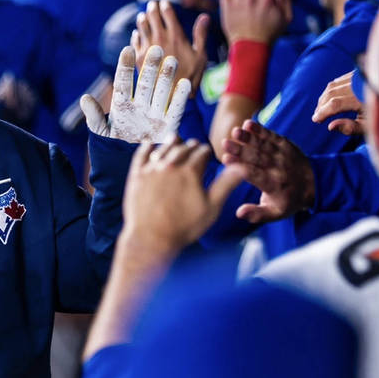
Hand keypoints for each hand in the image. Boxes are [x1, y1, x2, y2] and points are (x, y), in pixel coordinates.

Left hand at [81, 45, 190, 142]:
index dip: (125, 67)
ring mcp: (155, 114)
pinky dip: (180, 98)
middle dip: (150, 67)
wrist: (127, 162)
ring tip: (171, 60)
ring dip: (166, 77)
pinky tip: (185, 83)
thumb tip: (85, 98)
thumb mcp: (101, 131)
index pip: (123, 83)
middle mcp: (140, 106)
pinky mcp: (168, 125)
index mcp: (122, 105)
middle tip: (156, 49)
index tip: (127, 50)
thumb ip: (94, 115)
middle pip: (145, 83)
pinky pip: (175, 110)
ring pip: (161, 92)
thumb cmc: (112, 144)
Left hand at [123, 138, 243, 249]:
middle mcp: (170, 166)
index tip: (207, 152)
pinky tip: (149, 144)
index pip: (201, 152)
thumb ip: (226, 184)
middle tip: (193, 146)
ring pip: (163, 148)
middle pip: (183, 148)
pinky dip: (146, 147)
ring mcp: (151, 170)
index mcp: (190, 172)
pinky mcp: (136, 176)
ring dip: (171, 143)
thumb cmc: (184, 227)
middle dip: (191, 146)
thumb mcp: (211, 207)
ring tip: (175, 139)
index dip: (206, 151)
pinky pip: (140, 155)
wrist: (152, 238)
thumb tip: (242, 167)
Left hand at [132, 0, 209, 91]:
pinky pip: (134, 41)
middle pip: (152, 17)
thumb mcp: (201, 55)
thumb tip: (205, 16)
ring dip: (142, 19)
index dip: (164, 6)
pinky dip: (136, 35)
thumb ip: (201, 34)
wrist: (172, 95)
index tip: (163, 2)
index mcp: (176, 35)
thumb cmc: (190, 76)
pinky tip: (137, 34)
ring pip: (141, 27)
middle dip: (152, 9)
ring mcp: (147, 47)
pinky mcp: (138, 58)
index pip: (167, 13)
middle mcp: (160, 39)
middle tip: (152, 5)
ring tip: (143, 16)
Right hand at [221, 120, 314, 222]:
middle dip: (241, 150)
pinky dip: (261, 130)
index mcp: (273, 185)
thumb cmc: (288, 200)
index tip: (226, 160)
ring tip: (235, 131)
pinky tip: (248, 124)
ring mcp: (283, 155)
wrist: (315, 184)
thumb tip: (238, 213)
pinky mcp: (285, 145)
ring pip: (264, 145)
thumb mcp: (275, 213)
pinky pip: (272, 136)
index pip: (254, 175)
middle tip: (225, 143)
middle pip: (257, 158)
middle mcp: (279, 169)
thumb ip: (256, 214)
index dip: (240, 167)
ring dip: (249, 137)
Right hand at [312, 71, 363, 135]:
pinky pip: (340, 80)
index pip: (333, 105)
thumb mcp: (369, 125)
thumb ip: (350, 127)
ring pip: (333, 85)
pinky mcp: (359, 73)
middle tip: (317, 116)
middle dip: (321, 105)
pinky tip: (331, 97)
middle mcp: (357, 85)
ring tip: (322, 107)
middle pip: (331, 94)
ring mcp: (358, 77)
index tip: (316, 120)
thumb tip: (330, 127)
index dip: (322, 113)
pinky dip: (332, 88)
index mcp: (360, 99)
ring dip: (324, 97)